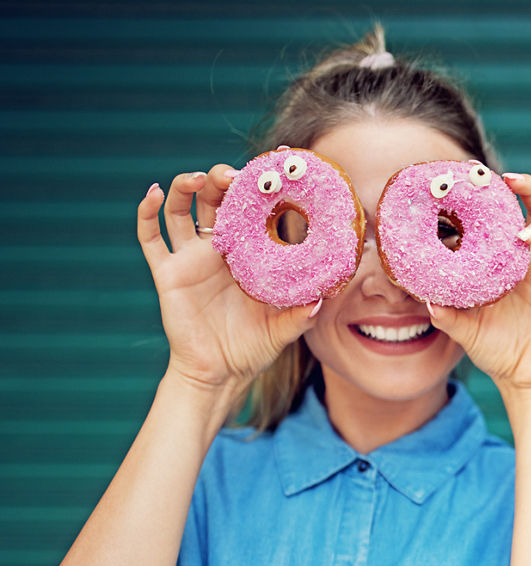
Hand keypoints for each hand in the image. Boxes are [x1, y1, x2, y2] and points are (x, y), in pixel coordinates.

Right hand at [137, 167, 318, 392]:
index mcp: (247, 254)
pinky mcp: (167, 273)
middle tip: (232, 175)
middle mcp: (217, 250)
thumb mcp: (283, 330)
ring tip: (196, 178)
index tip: (269, 165)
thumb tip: (323, 300)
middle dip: (220, 181)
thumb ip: (302, 315)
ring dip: (185, 187)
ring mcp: (189, 259)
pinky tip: (151, 193)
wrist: (220, 373)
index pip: (250, 211)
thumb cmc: (254, 348)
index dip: (255, 187)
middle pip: (214, 201)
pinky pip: (150, 238)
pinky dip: (146, 212)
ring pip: (181, 210)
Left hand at [424, 173, 530, 394]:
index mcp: (511, 260)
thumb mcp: (464, 328)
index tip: (481, 177)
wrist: (522, 379)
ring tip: (524, 235)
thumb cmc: (494, 349)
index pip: (511, 215)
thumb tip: (423, 298)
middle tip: (511, 181)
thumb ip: (446, 312)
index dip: (502, 195)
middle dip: (530, 189)